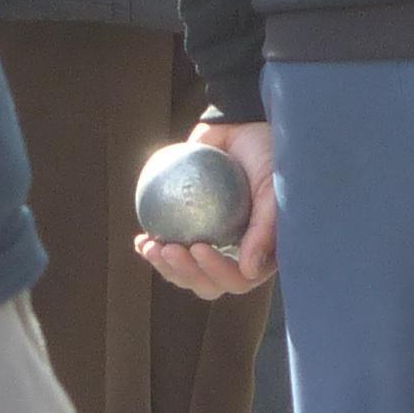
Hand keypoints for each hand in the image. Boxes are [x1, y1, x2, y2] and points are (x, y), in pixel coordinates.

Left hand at [139, 116, 278, 298]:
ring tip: (149, 246)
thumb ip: (265, 229)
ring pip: (185, 272)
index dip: (216, 272)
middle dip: (185, 273)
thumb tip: (248, 271)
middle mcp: (236, 257)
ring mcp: (212, 246)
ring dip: (165, 267)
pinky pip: (170, 249)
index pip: (238, 279)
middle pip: (208, 283)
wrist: (243, 129)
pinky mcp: (189, 232)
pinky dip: (153, 249)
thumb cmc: (267, 158)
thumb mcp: (272, 188)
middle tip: (168, 249)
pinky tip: (140, 241)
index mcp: (260, 255)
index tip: (198, 247)